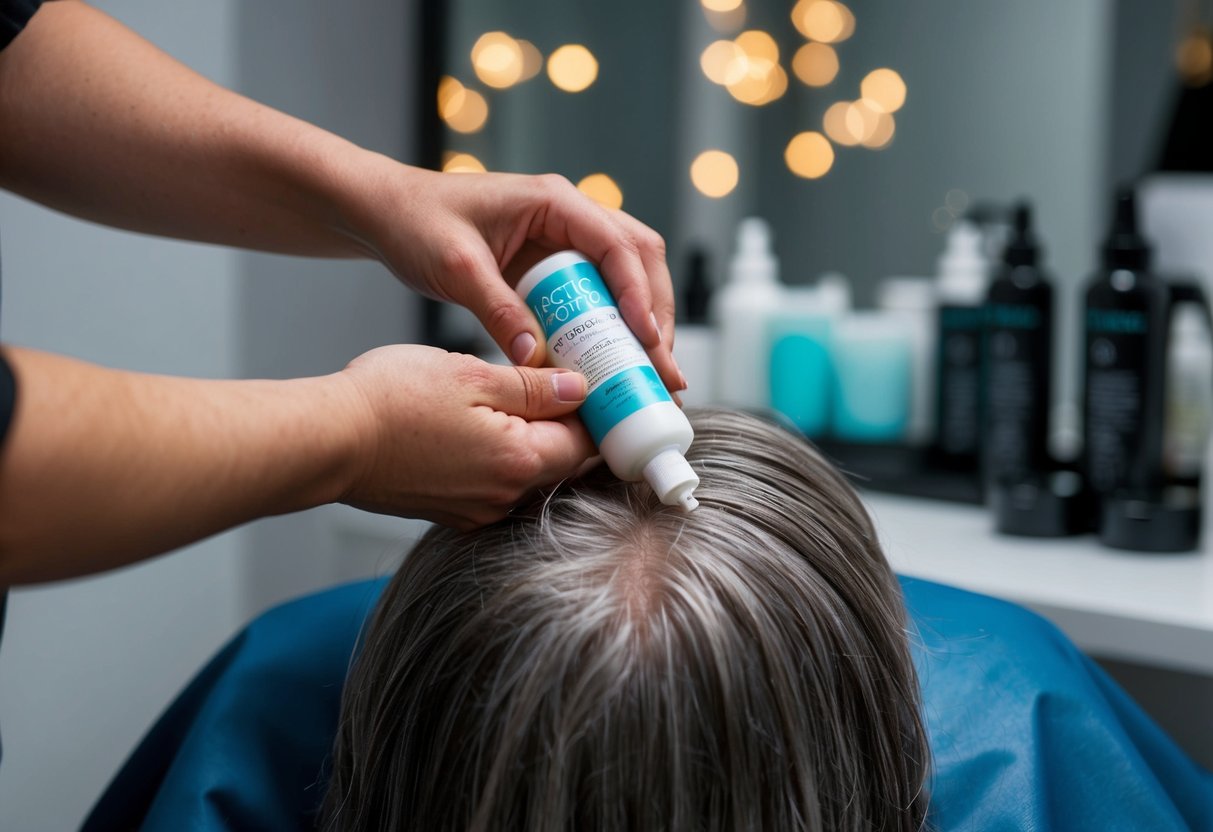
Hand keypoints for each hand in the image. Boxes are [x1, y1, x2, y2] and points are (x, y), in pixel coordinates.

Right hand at [336, 344, 594, 528]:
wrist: (328, 440)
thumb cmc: (390, 401)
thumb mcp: (473, 374)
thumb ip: (534, 386)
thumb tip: (580, 387)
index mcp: (519, 460)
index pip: (586, 443)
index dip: (597, 412)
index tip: (598, 385)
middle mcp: (504, 496)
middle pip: (560, 462)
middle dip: (567, 425)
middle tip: (561, 384)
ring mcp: (475, 509)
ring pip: (526, 473)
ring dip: (531, 440)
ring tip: (517, 398)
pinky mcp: (450, 511)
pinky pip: (493, 483)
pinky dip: (498, 456)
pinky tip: (481, 426)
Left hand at [346, 162, 684, 392]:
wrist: (389, 214)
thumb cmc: (416, 223)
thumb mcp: (456, 268)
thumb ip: (497, 310)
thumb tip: (537, 360)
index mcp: (554, 201)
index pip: (618, 245)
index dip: (639, 294)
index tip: (647, 339)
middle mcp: (570, 215)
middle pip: (640, 260)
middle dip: (657, 314)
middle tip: (664, 366)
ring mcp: (566, 238)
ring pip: (628, 276)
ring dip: (645, 321)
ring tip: (653, 371)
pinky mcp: (554, 265)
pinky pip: (598, 293)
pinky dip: (613, 326)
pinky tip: (615, 362)